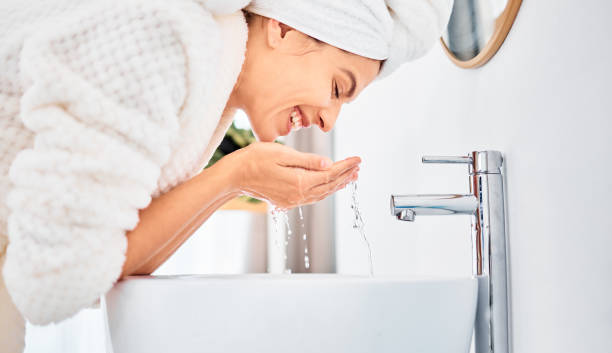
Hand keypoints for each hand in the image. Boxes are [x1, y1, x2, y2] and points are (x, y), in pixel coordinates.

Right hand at [221, 142, 359, 208]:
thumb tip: (329, 164)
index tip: (358, 159)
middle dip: (345, 176)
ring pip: (321, 193)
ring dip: (337, 184)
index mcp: (299, 182)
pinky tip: (329, 185)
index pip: (329, 174)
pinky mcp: (286, 201)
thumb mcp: (282, 153)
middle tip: (359, 167)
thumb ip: (307, 160)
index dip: (345, 167)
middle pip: (328, 185)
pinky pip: (311, 197)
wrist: (234, 176)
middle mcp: (298, 195)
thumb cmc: (255, 159)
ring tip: (350, 176)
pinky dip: (324, 190)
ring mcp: (292, 200)